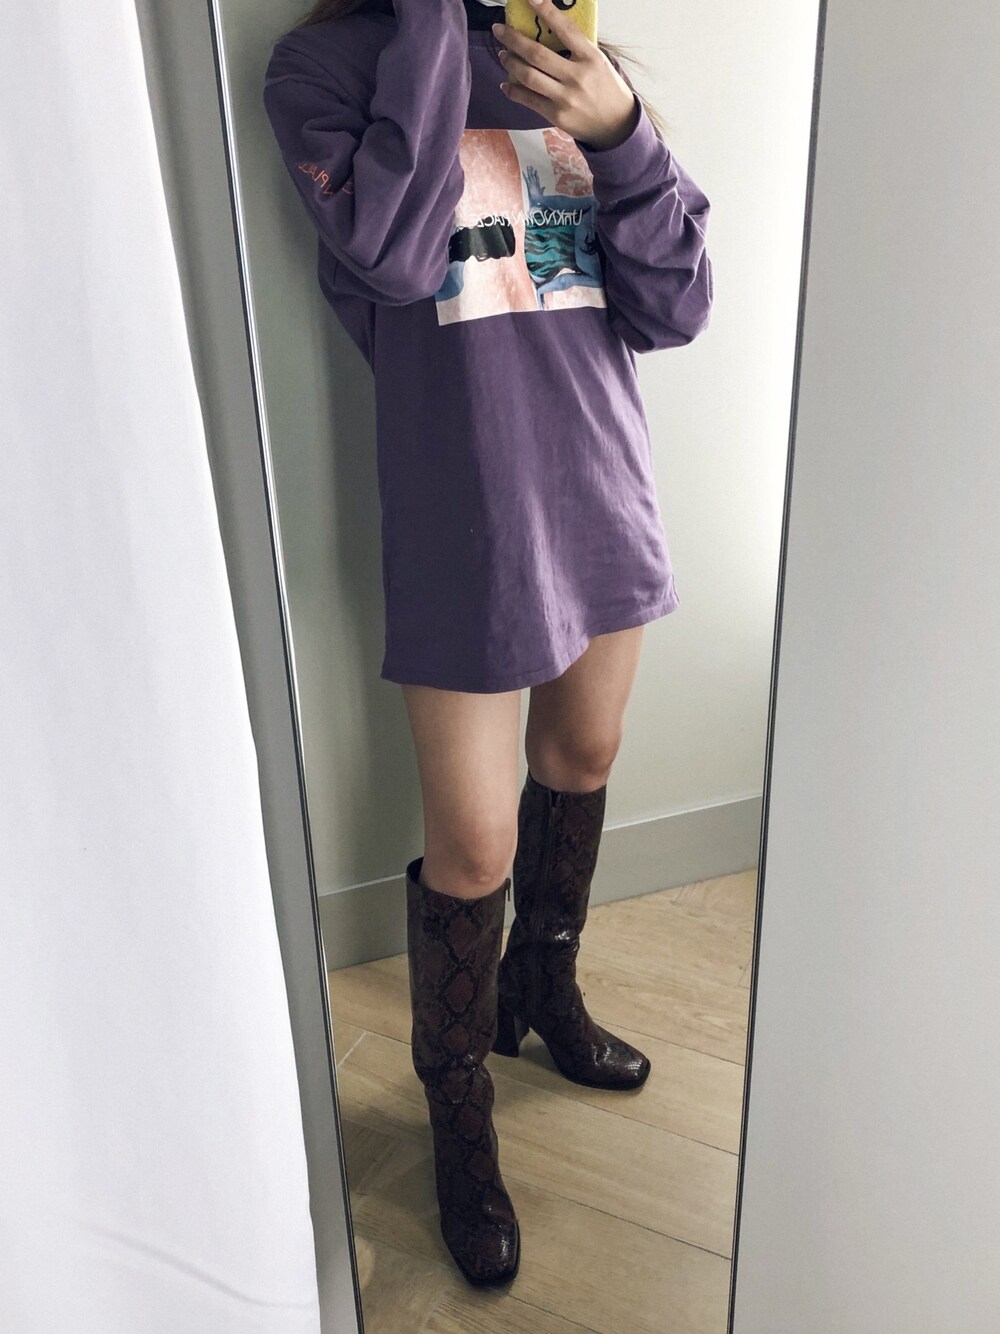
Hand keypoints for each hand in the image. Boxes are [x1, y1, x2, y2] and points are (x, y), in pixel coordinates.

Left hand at [493, 0, 638, 149]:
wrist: (616, 125)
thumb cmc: (606, 89)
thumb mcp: (598, 62)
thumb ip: (576, 49)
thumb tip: (547, 31)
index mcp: (590, 58)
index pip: (565, 29)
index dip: (546, 11)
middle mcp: (577, 76)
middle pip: (537, 54)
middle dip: (513, 39)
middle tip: (500, 30)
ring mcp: (566, 98)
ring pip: (529, 76)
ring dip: (511, 63)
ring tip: (503, 55)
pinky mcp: (557, 115)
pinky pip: (529, 100)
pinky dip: (513, 91)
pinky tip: (506, 84)